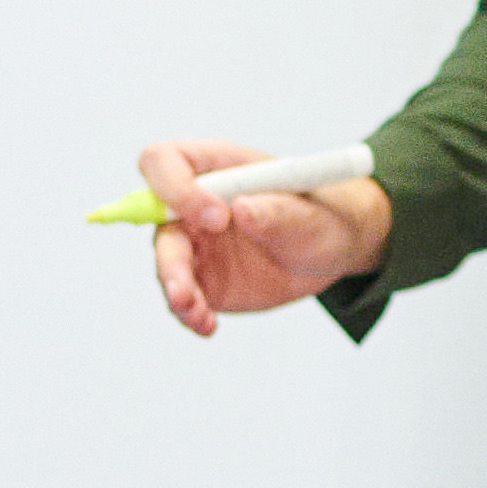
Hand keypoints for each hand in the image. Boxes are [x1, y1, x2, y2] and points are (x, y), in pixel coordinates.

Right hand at [138, 140, 392, 337]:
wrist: (331, 248)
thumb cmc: (320, 215)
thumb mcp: (310, 213)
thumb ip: (278, 211)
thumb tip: (243, 209)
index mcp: (217, 168)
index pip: (165, 162)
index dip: (177, 189)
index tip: (218, 218)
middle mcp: (194, 203)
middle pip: (154, 220)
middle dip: (168, 256)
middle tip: (187, 289)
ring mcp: (196, 243)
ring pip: (166, 263)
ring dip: (176, 291)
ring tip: (200, 315)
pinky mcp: (204, 279)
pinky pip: (184, 297)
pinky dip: (190, 313)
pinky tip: (208, 325)